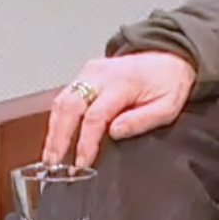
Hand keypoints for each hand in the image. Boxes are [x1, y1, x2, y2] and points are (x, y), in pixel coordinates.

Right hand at [43, 50, 196, 165]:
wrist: (168, 56)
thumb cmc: (169, 83)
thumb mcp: (168, 105)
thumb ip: (142, 120)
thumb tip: (114, 132)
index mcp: (122, 83)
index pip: (96, 116)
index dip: (85, 142)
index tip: (81, 163)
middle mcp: (100, 75)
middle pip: (70, 106)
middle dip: (59, 137)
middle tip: (53, 163)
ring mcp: (88, 72)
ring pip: (61, 101)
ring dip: (53, 130)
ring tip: (49, 156)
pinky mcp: (84, 74)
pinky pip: (64, 97)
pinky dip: (57, 120)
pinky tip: (55, 138)